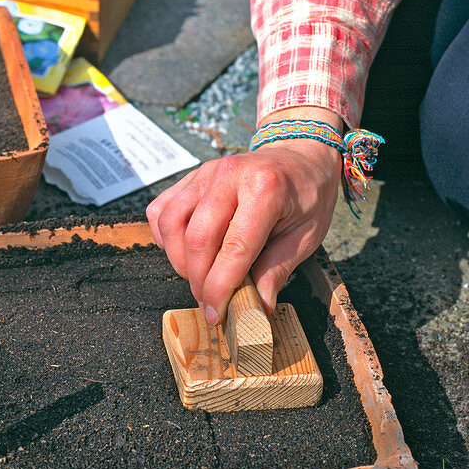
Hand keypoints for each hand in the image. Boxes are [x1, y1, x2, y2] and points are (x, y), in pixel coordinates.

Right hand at [146, 116, 342, 323]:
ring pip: (171, 224)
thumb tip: (257, 309)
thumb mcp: (306, 235)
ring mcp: (205, 173)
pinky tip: (185, 251)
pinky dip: (165, 237)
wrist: (300, 155)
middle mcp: (230, 175)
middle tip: (209, 302)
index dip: (220, 287)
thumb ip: (277, 270)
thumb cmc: (306, 195)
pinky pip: (162, 211)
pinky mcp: (190, 177)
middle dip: (198, 280)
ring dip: (179, 260)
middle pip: (197, 238)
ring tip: (199, 277)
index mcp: (265, 188)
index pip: (234, 247)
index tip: (217, 313)